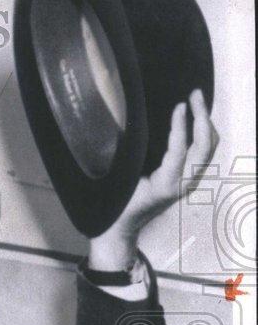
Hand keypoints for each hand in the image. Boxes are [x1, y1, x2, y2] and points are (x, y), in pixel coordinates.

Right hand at [89, 89, 218, 269]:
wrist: (121, 228)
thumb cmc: (115, 206)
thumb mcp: (118, 182)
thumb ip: (128, 158)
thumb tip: (127, 128)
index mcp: (164, 187)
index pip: (179, 151)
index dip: (180, 126)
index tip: (178, 106)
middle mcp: (182, 185)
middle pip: (205, 146)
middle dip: (202, 117)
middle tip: (193, 96)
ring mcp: (188, 183)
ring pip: (209, 148)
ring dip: (205, 123)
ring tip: (196, 103)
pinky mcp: (188, 180)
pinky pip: (204, 152)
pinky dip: (203, 133)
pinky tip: (194, 120)